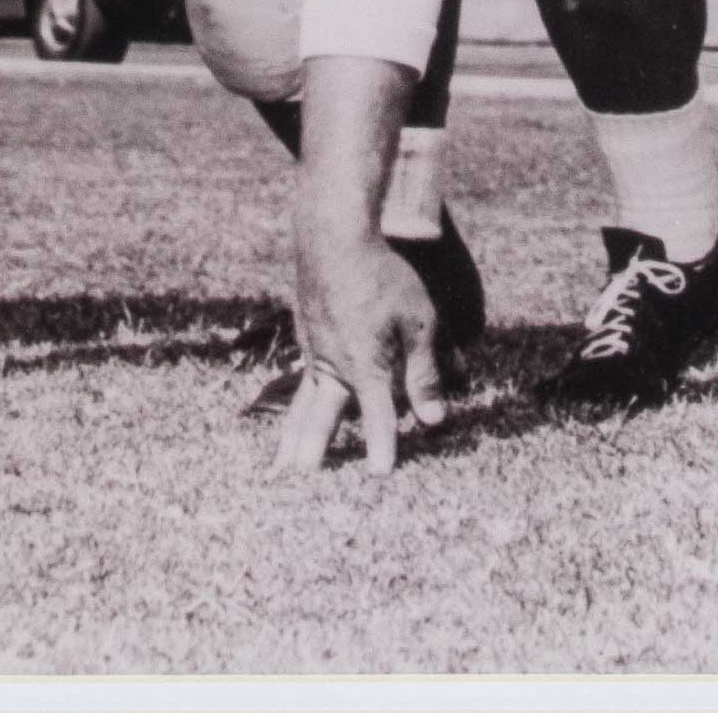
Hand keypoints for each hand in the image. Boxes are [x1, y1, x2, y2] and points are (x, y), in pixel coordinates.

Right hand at [274, 232, 447, 475]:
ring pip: (303, 402)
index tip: (379, 477)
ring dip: (293, 436)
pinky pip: (301, 377)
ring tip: (283, 467)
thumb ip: (425, 372)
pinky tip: (295, 413)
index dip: (381, 447)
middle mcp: (334, 364)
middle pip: (321, 418)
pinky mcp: (306, 332)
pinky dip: (295, 404)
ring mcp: (314, 348)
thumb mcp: (417, 321)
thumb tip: (434, 418)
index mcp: (365, 365)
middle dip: (311, 453)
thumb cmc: (383, 273)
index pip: (377, 417)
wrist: (333, 232)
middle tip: (297, 484)